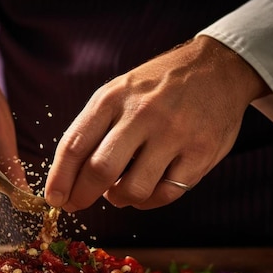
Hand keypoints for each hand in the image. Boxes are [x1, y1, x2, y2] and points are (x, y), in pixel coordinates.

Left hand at [45, 36, 269, 211]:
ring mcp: (174, 134)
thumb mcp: (120, 91)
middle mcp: (143, 114)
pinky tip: (147, 189)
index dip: (59, 178)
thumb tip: (69, 178)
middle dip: (82, 196)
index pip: (75, 144)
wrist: (218, 68)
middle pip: (100, 170)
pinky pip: (165, 194)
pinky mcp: (200, 153)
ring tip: (119, 191)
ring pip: (133, 189)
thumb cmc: (157, 88)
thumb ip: (94, 129)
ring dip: (119, 199)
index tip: (54, 198)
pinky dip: (148, 200)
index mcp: (114, 97)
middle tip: (76, 205)